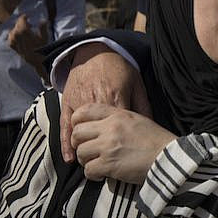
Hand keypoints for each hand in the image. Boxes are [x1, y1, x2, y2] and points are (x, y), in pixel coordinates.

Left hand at [8, 14, 47, 65]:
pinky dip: (15, 35)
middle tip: (30, 25)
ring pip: (14, 30)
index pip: (21, 19)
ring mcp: (13, 39)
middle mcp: (16, 34)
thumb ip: (43, 27)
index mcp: (24, 30)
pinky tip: (20, 37)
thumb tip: (44, 20)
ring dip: (19, 29)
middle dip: (23, 23)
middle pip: (18, 24)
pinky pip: (11, 37)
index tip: (28, 16)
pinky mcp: (11, 44)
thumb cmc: (41, 47)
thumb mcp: (44, 36)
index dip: (25, 17)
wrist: (35, 59)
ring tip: (25, 32)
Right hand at [59, 43, 151, 162]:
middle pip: (99, 133)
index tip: (130, 159)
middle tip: (110, 167)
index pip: (119, 128)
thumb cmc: (120, 69)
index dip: (123, 145)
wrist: (97, 51)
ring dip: (84, 150)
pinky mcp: (67, 103)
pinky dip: (65, 143)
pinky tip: (69, 157)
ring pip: (80, 132)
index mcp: (116, 99)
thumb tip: (152, 125)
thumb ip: (143, 105)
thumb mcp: (138, 84)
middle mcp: (97, 103)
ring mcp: (80, 104)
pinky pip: (64, 126)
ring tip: (90, 166)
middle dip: (103, 151)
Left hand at [71, 103, 174, 183]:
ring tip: (96, 164)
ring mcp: (108, 146)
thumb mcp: (138, 120)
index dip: (77, 122)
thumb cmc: (157, 141)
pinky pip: (88, 170)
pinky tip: (103, 175)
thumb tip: (100, 125)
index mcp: (118, 115)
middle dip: (79, 144)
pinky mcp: (109, 164)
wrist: (170, 158)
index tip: (82, 132)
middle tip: (88, 151)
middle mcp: (110, 128)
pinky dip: (93, 175)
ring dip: (86, 161)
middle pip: (77, 133)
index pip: (84, 111)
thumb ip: (118, 119)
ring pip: (80, 152)